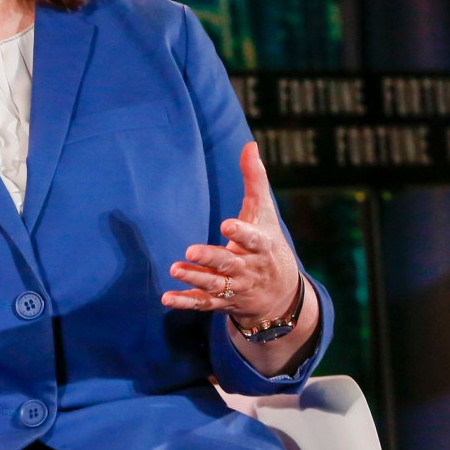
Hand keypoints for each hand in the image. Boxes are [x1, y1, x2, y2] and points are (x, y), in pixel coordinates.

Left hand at [161, 142, 300, 325]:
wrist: (282, 295)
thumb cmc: (268, 244)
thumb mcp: (265, 213)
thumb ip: (255, 180)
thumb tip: (250, 145)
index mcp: (260, 246)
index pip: (253, 239)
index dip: (240, 233)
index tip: (226, 225)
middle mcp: (247, 268)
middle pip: (228, 264)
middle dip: (211, 259)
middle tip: (191, 251)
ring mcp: (234, 287)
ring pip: (214, 285)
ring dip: (194, 279)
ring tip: (174, 269)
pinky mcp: (221, 302)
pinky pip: (203, 304)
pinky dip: (185, 302)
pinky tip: (167, 299)